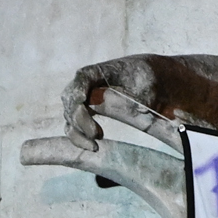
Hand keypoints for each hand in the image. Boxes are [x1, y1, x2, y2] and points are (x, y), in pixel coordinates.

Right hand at [62, 55, 184, 146]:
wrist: (145, 83)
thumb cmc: (145, 80)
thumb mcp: (147, 86)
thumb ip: (142, 97)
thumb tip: (140, 110)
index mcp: (98, 71)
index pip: (82, 77)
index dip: (78, 90)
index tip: (82, 102)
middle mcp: (85, 84)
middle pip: (71, 100)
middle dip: (80, 119)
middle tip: (97, 135)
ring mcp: (82, 100)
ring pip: (70, 116)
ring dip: (78, 133)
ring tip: (95, 146)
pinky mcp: (84, 113)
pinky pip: (74, 127)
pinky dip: (79, 138)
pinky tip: (93, 146)